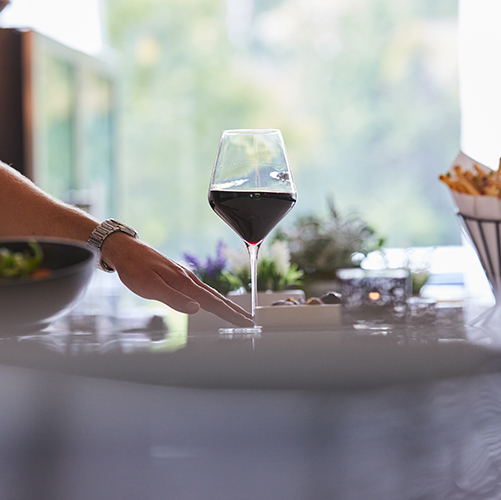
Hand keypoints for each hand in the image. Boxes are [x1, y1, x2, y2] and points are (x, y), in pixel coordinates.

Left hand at [101, 233, 254, 326]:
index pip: (213, 302)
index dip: (230, 314)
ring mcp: (184, 276)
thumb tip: (197, 309)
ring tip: (236, 313)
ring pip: (210, 293)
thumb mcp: (150, 286)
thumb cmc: (135, 268)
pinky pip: (201, 289)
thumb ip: (174, 299)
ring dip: (225, 304)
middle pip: (216, 298)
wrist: (125, 249)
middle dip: (234, 310)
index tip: (246, 323)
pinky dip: (212, 297)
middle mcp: (188, 279)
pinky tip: (210, 300)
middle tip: (250, 321)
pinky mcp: (178, 276)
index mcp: (184, 283)